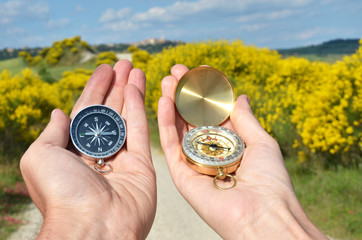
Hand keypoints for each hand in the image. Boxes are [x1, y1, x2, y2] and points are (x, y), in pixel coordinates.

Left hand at [20, 60, 155, 238]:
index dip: (95, 88)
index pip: (86, 111)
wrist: (93, 227)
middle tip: (123, 62)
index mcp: (73, 150)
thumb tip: (59, 112)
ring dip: (130, 91)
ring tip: (135, 68)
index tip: (104, 69)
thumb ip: (51, 132)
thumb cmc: (61, 193)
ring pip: (127, 117)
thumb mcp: (40, 157)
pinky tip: (138, 87)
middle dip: (115, 86)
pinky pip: (140, 131)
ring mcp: (122, 159)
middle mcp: (98, 152)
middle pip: (109, 111)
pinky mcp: (142, 165)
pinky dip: (139, 108)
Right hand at [158, 65, 326, 238]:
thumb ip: (245, 119)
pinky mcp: (181, 174)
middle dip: (185, 93)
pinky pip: (170, 145)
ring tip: (167, 79)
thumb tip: (240, 96)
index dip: (206, 91)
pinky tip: (164, 100)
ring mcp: (194, 163)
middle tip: (177, 70)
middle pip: (193, 118)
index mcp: (229, 145)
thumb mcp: (262, 142)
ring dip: (172, 102)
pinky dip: (165, 123)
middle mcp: (210, 153)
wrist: (263, 215)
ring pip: (178, 128)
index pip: (213, 113)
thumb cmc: (270, 181)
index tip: (200, 70)